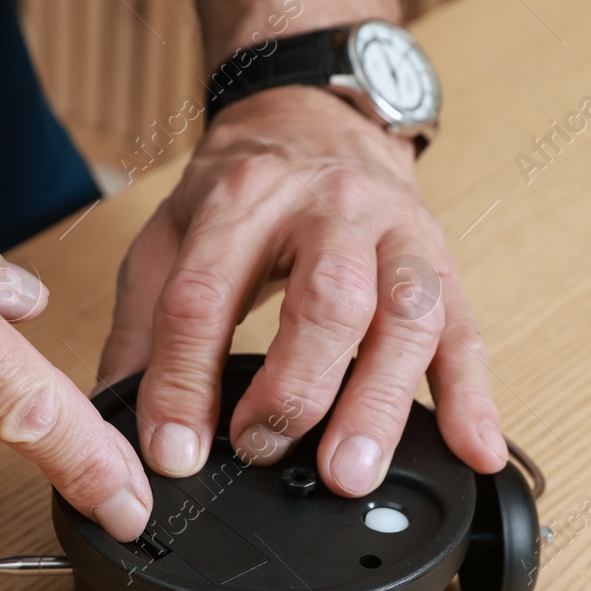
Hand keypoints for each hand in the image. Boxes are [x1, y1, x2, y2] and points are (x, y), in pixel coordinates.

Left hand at [100, 86, 506, 494]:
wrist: (315, 117)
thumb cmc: (242, 186)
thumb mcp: (168, 234)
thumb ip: (143, 325)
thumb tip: (116, 417)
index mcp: (244, 199)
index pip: (206, 297)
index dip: (184, 382)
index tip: (175, 452)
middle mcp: (330, 209)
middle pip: (326, 301)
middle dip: (295, 390)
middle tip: (264, 455)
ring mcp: (398, 236)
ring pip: (406, 318)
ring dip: (381, 403)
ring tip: (352, 473)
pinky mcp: (444, 267)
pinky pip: (467, 333)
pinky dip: (474, 399)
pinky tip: (473, 450)